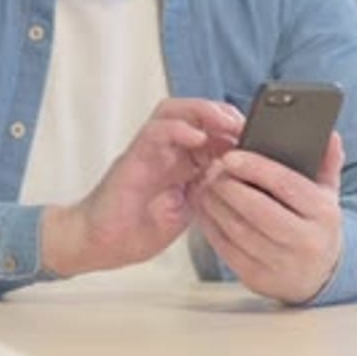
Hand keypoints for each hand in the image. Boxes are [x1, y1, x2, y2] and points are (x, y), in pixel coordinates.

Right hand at [41, 98, 243, 275]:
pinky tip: (197, 137)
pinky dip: (177, 130)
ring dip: (202, 111)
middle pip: (192, 112)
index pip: (207, 128)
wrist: (99, 243)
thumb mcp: (187, 208)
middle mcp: (164, 148)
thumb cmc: (138, 228)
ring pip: (173, 111)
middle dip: (220, 112)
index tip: (256, 134)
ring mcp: (147, 150)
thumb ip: (207, 188)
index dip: (231, 127)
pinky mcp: (133, 157)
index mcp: (180, 159)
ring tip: (224, 121)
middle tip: (244, 123)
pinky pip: (154, 132)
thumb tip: (239, 175)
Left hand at [189, 131, 343, 303]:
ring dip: (215, 204)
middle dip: (229, 186)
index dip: (255, 168)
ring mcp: (281, 264)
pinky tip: (205, 208)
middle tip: (212, 168)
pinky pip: (226, 249)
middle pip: (257, 210)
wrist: (319, 276)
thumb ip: (326, 161)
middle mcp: (305, 241)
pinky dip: (211, 225)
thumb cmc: (315, 223)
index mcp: (323, 214)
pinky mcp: (258, 279)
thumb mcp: (327, 192)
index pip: (286, 185)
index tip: (230, 156)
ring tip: (205, 184)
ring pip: (237, 230)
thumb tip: (329, 136)